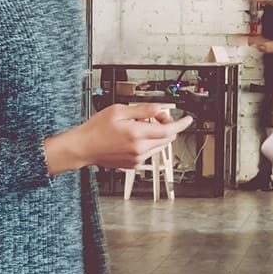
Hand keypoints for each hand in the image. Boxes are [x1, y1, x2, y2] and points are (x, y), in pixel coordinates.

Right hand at [51, 104, 193, 172]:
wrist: (84, 147)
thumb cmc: (96, 129)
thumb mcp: (119, 111)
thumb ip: (143, 110)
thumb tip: (160, 109)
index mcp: (137, 134)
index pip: (169, 130)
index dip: (181, 124)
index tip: (188, 119)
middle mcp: (140, 149)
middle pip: (167, 138)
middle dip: (166, 125)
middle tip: (154, 116)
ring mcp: (138, 158)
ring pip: (160, 146)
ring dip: (158, 134)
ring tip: (140, 125)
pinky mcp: (134, 164)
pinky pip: (150, 152)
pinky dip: (149, 143)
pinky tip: (135, 136)